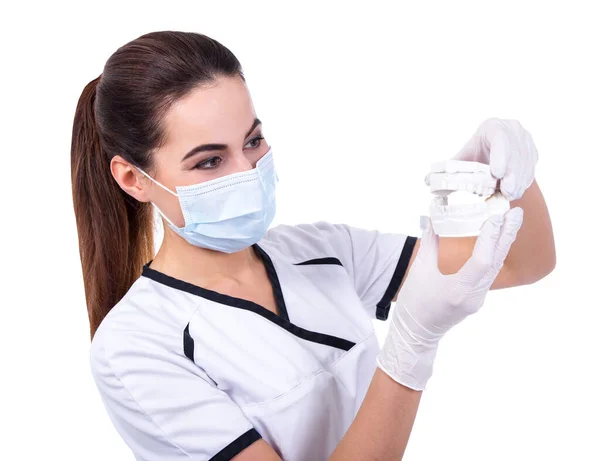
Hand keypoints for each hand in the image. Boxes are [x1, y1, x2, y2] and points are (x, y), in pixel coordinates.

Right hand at [376, 207, 523, 390]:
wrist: (416, 333)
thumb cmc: (414, 303)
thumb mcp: (419, 270)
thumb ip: (429, 242)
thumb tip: (433, 217)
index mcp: (457, 291)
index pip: (481, 261)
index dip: (490, 238)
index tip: (495, 217)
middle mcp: (473, 297)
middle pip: (495, 262)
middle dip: (507, 235)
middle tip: (517, 212)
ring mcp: (478, 299)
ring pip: (495, 267)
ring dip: (504, 243)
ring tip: (512, 221)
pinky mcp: (477, 299)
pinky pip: (490, 273)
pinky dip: (494, 254)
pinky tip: (498, 240)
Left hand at [451, 118, 538, 200]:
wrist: (491, 154)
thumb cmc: (475, 155)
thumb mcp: (462, 159)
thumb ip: (449, 168)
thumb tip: (428, 180)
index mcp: (493, 127)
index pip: (500, 138)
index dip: (500, 155)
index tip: (496, 173)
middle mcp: (512, 129)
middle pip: (516, 152)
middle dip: (512, 173)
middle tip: (507, 191)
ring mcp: (525, 140)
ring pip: (526, 161)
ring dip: (520, 180)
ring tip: (511, 195)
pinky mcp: (533, 152)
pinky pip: (532, 167)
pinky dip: (525, 181)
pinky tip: (517, 191)